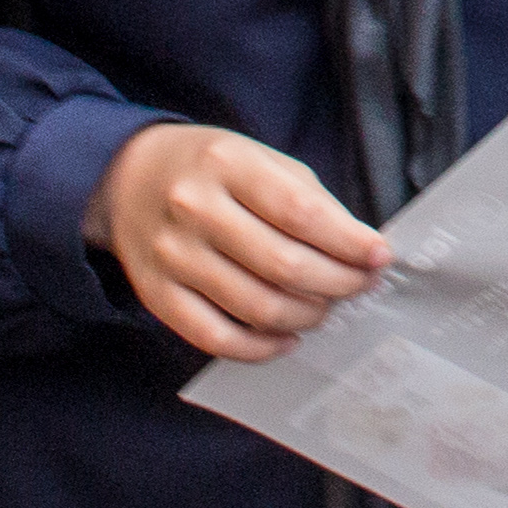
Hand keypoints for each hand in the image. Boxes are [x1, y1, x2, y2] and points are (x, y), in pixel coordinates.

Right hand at [85, 121, 385, 360]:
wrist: (127, 178)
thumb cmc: (212, 170)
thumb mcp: (259, 159)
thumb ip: (307, 200)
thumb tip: (361, 250)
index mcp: (227, 163)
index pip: (301, 212)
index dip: (348, 242)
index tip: (380, 257)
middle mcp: (194, 208)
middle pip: (283, 265)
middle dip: (337, 283)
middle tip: (360, 286)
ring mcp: (172, 256)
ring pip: (256, 307)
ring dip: (306, 316)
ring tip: (325, 307)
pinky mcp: (157, 295)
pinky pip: (216, 338)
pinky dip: (261, 348)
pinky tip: (287, 337)